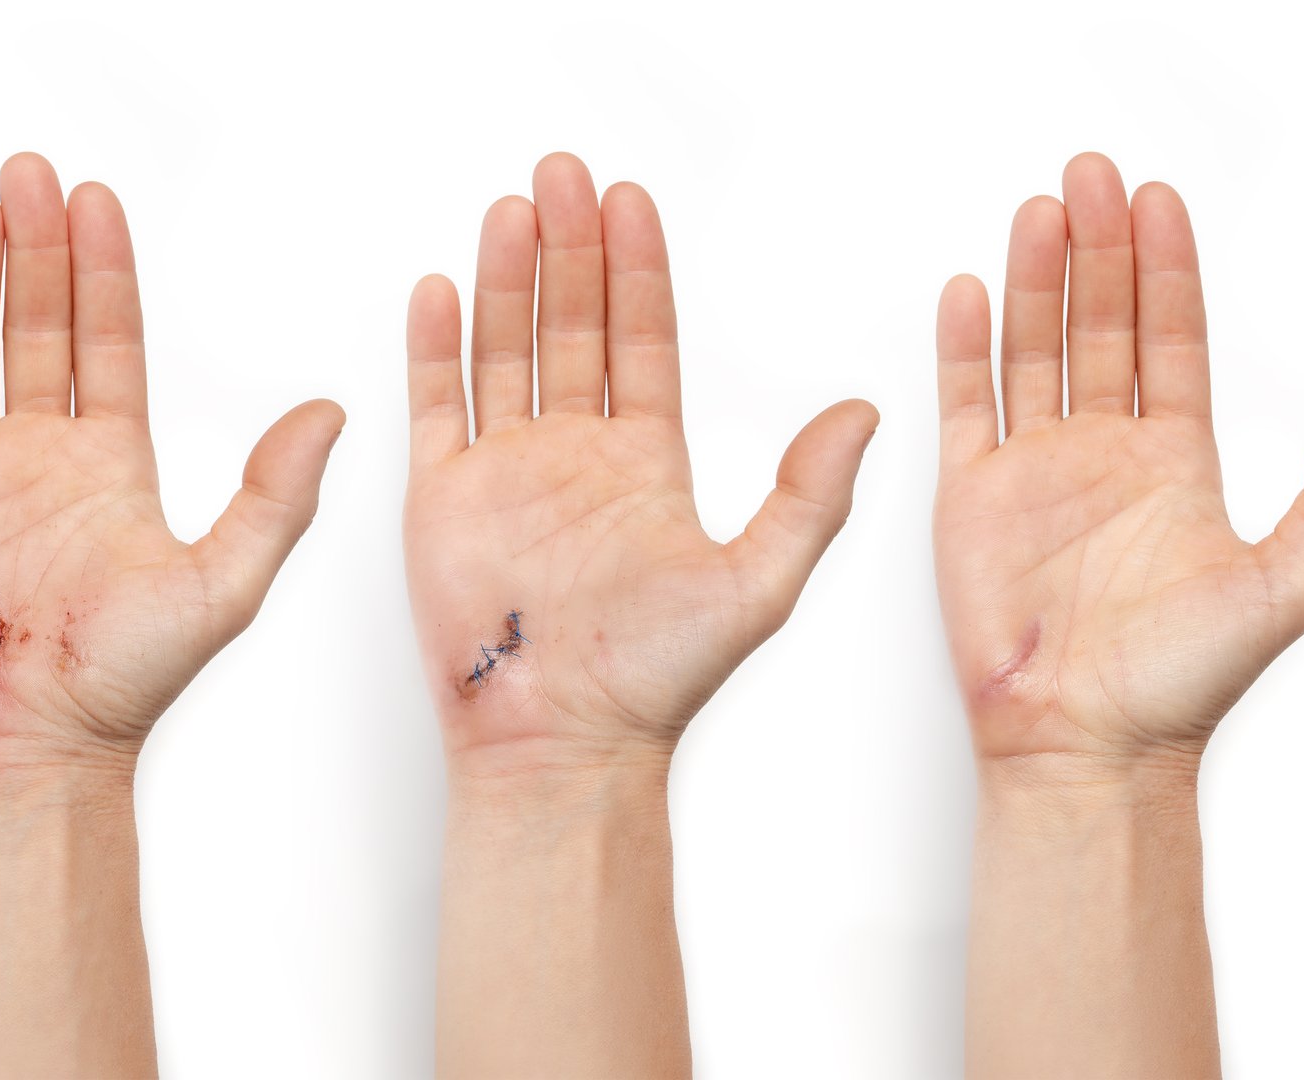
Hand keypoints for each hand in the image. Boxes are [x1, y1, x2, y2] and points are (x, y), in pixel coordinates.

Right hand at [0, 152, 342, 774]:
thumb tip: (332, 411)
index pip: (109, 340)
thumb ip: (277, 494)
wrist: (32, 742)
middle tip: (32, 173)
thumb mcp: (228, 581)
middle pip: (39, 325)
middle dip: (37, 247)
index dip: (104, 270)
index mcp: (115, 462)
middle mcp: (46, 453)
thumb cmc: (128, 678)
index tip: (100, 203)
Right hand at [403, 152, 877, 767]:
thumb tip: (865, 414)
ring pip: (506, 349)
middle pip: (572, 325)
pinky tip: (445, 289)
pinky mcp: (445, 497)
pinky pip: (439, 404)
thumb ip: (809, 494)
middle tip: (566, 175)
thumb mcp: (759, 582)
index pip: (642, 340)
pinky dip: (438, 346)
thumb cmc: (655, 680)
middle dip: (570, 248)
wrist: (562, 740)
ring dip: (509, 277)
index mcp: (647, 463)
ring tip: (513, 208)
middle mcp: (577, 455)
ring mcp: (508, 471)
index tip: (632, 203)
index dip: (637, 270)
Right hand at [934, 152, 1303, 764]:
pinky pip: (968, 405)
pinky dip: (965, 349)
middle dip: (1099, 249)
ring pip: (1035, 350)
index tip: (1160, 204)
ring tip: (1041, 212)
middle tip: (1093, 177)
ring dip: (1036, 280)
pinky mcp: (972, 497)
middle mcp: (1105, 454)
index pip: (1172, 341)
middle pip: (1101, 326)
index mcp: (1175, 464)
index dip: (1168, 271)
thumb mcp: (1287, 586)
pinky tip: (972, 294)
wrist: (1082, 741)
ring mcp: (1036, 470)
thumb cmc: (1176, 682)